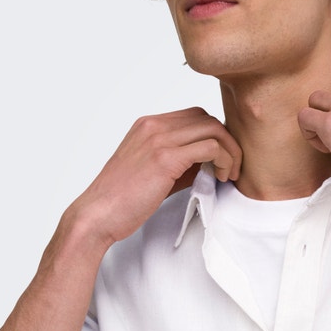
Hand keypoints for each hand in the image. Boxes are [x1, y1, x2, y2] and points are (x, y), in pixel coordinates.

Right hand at [73, 107, 241, 246]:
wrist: (98, 214)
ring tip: (229, 175)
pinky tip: (221, 178)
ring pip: (213, 129)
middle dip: (227, 141)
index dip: (214, 136)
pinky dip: (224, 160)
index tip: (222, 160)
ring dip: (230, 151)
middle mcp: (153, 125)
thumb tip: (212, 163)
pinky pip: (210, 147)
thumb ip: (182, 163)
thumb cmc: (123, 200)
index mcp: (148, 126)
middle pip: (207, 118)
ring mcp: (159, 139)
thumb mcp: (155, 173)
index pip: (195, 117)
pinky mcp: (165, 158)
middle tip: (232, 168)